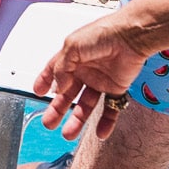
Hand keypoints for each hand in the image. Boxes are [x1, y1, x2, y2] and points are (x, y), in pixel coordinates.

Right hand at [32, 16, 148, 140]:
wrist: (130, 37)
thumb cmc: (102, 34)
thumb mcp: (71, 47)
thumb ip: (60, 69)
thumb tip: (57, 88)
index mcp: (72, 57)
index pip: (54, 71)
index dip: (44, 81)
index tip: (38, 93)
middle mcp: (85, 70)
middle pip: (68, 94)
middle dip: (57, 110)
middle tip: (49, 123)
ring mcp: (100, 81)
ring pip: (86, 106)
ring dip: (77, 120)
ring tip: (68, 133)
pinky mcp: (117, 88)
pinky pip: (111, 109)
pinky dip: (106, 122)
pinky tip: (100, 133)